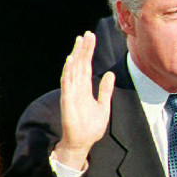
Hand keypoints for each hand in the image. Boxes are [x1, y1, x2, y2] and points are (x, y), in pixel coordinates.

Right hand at [54, 31, 114, 169]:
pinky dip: (69, 71)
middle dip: (84, 49)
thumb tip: (109, 73)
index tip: (91, 37)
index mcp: (85, 88)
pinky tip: (71, 60)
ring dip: (76, 55)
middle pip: (80, 64)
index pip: (87, 65)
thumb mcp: (103, 105)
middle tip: (87, 34)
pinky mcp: (68, 100)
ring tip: (79, 41)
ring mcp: (71, 93)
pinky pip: (67, 83)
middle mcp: (77, 88)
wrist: (82, 142)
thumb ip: (105, 89)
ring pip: (73, 70)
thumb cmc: (91, 126)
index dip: (89, 52)